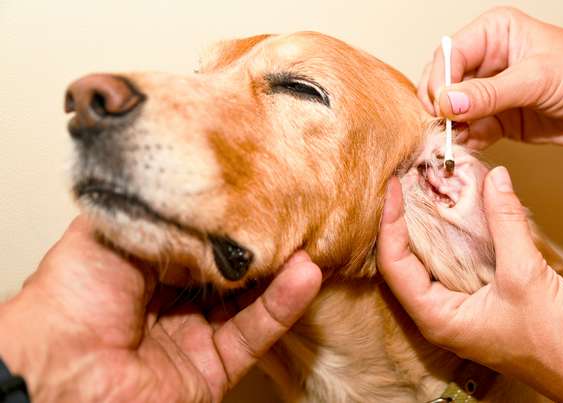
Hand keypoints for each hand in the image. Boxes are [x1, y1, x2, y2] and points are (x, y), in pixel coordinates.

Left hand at [0, 216, 321, 401]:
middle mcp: (165, 304)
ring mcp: (190, 338)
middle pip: (224, 270)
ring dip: (278, 272)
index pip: (194, 238)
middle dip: (256, 244)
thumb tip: (199, 194)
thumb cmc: (68, 299)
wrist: (60, 373)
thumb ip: (154, 212)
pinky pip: (254, 334)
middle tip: (288, 214)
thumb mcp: (105, 231)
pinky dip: (282, 306)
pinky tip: (304, 275)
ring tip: (306, 239)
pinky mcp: (212, 369)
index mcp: (137, 270)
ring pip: (246, 301)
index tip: (256, 193)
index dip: (224, 219)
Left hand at [378, 168, 562, 400]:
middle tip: (407, 181)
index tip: (394, 186)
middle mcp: (440, 315)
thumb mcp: (526, 274)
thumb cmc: (555, 339)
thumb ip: (506, 222)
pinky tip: (461, 211)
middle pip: (405, 261)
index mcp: (436, 317)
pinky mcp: (478, 302)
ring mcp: (459, 309)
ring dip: (428, 227)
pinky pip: (456, 264)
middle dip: (404, 220)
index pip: (394, 264)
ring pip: (430, 262)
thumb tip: (495, 177)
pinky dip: (455, 237)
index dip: (390, 222)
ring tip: (426, 188)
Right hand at [419, 7, 562, 148]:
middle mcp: (487, 60)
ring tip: (456, 143)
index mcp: (494, 33)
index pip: (448, 55)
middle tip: (446, 128)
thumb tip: (448, 103)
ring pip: (453, 111)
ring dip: (451, 129)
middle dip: (442, 107)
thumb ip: (489, 93)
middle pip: (444, 83)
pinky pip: (469, 131)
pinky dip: (466, 142)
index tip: (443, 108)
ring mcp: (491, 92)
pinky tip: (469, 148)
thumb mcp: (537, 79)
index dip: (441, 82)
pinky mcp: (498, 120)